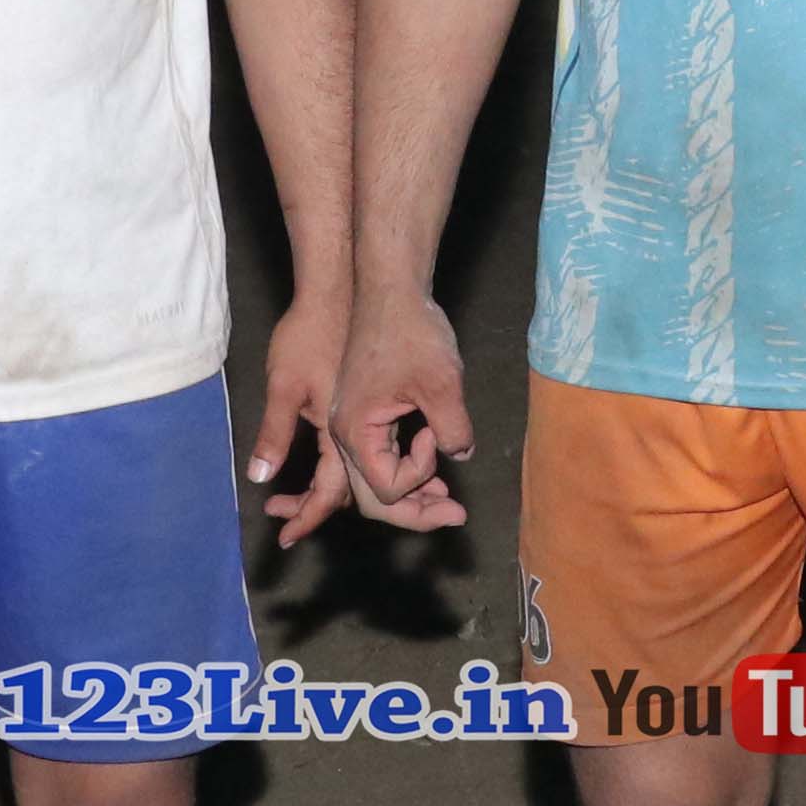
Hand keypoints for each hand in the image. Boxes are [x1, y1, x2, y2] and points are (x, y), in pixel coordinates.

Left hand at [243, 305, 356, 550]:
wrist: (341, 292)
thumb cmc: (309, 334)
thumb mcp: (284, 386)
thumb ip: (275, 433)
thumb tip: (259, 475)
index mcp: (342, 432)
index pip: (329, 493)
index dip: (307, 517)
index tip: (286, 539)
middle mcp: (358, 431)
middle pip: (346, 491)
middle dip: (314, 511)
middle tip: (283, 524)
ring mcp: (367, 418)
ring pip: (354, 473)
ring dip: (325, 493)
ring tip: (288, 505)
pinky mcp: (368, 405)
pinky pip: (358, 452)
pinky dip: (337, 470)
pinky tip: (316, 467)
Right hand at [334, 296, 480, 531]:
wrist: (391, 288)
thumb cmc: (410, 330)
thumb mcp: (442, 383)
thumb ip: (454, 429)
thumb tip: (461, 454)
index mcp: (353, 431)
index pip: (385, 489)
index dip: (420, 474)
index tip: (436, 433)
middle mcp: (345, 434)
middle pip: (374, 497)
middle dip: (415, 512)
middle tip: (456, 516)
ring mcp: (351, 424)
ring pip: (377, 479)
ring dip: (412, 493)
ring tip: (447, 502)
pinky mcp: (364, 412)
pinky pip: (381, 455)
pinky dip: (407, 467)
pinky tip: (434, 465)